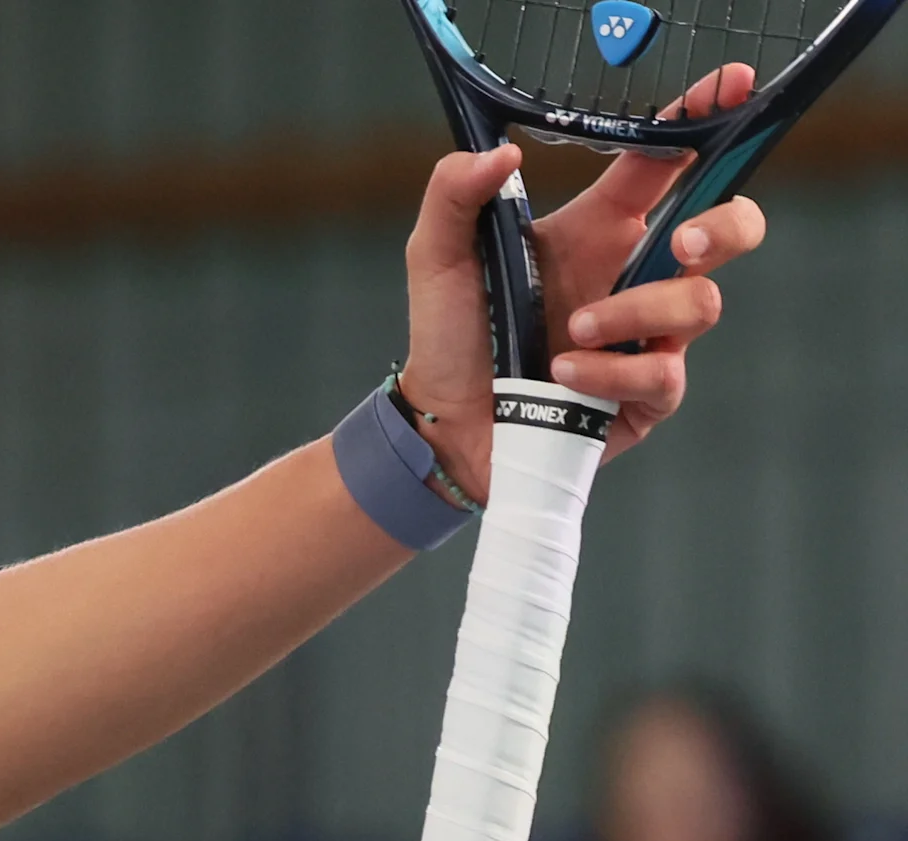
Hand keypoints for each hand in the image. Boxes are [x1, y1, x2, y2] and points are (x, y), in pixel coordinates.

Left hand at [397, 66, 769, 493]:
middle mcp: (635, 276)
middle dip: (723, 226)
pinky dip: (612, 372)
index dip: (701, 123)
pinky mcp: (647, 395)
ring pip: (700, 305)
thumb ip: (454, 194)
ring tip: (569, 333)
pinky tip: (563, 375)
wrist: (443, 423)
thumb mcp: (438, 256)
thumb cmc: (451, 335)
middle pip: (731, 229)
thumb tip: (499, 153)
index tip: (730, 88)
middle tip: (679, 243)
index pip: (666, 164)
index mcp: (600, 230)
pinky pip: (664, 377)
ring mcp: (649, 336)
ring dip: (636, 313)